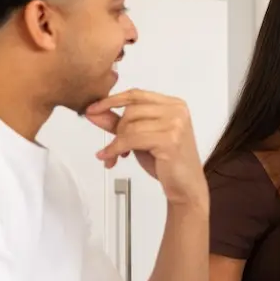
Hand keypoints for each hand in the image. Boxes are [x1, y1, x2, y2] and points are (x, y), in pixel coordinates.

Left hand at [85, 89, 206, 205]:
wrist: (186, 185)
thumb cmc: (168, 162)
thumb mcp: (140, 138)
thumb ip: (119, 123)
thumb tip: (94, 113)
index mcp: (174, 105)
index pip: (136, 94)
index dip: (111, 100)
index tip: (93, 109)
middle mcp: (177, 111)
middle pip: (131, 110)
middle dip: (118, 129)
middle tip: (116, 145)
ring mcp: (175, 124)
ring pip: (130, 125)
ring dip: (116, 142)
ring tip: (116, 154)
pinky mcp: (169, 140)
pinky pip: (131, 139)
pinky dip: (115, 149)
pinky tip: (111, 157)